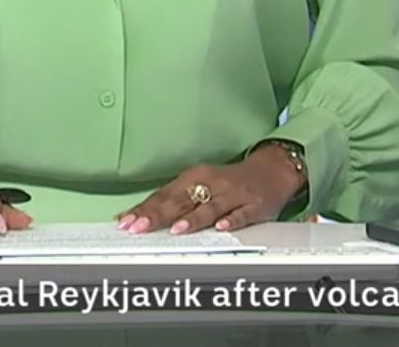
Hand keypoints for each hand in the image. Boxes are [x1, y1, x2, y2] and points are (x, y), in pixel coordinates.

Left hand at [116, 145, 304, 235]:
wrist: (272, 169)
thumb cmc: (229, 181)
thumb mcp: (200, 184)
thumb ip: (174, 201)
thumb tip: (140, 215)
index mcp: (195, 177)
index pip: (165, 195)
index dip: (144, 209)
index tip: (125, 221)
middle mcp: (212, 183)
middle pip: (182, 200)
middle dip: (159, 214)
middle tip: (139, 227)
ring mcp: (234, 195)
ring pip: (210, 207)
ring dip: (193, 219)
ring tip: (175, 229)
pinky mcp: (254, 205)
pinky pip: (242, 214)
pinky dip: (232, 220)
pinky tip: (221, 227)